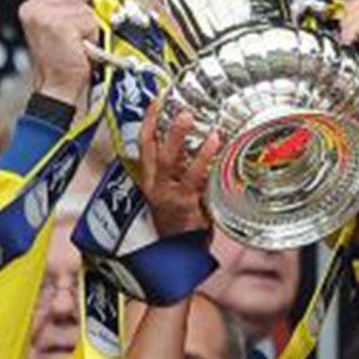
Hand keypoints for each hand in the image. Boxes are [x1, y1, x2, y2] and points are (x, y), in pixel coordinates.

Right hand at [18, 0, 101, 103]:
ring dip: (89, 29)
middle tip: (76, 38)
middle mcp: (35, 8)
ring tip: (77, 45)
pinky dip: (92, 38)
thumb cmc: (63, 64)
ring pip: (86, 8)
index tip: (77, 23)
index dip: (80, 0)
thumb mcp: (67, 28)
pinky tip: (79, 49)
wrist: (57, 89)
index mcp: (32, 6)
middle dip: (84, 14)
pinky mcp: (59, 25)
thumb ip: (75, 5)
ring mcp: (45, 15)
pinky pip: (90, 22)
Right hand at [136, 107, 219, 238]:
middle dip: (161, 124)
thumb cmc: (178, 225)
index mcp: (149, 180)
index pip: (144, 145)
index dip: (148, 121)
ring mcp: (169, 195)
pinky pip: (194, 177)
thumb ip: (180, 173)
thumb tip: (195, 147)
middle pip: (153, 149)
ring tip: (190, 118)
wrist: (178, 257)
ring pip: (170, 161)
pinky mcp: (185, 204)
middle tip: (177, 107)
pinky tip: (214, 144)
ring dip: (180, 138)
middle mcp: (155, 186)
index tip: (157, 101)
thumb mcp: (172, 195)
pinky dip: (204, 158)